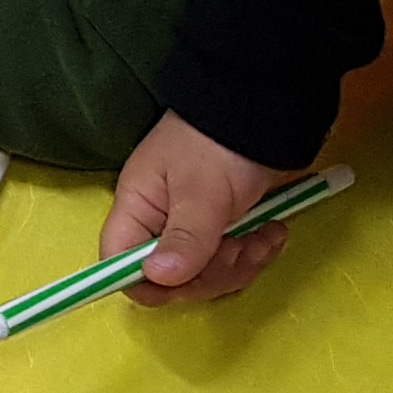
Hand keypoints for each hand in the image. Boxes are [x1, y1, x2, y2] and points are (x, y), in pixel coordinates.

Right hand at [100, 113, 300, 305]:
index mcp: (138, 211)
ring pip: (207, 275)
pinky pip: (233, 261)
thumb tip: (157, 279)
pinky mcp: (224, 230)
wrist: (264, 108)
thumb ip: (184, 238)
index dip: (148, 283)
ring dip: (240, 263)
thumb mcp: (202, 191)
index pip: (120, 265)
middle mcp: (159, 226)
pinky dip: (255, 252)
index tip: (187, 278)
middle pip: (169, 280)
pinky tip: (272, 231)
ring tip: (264, 235)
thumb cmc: (220, 144)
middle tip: (238, 247)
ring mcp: (194, 229)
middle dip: (210, 273)